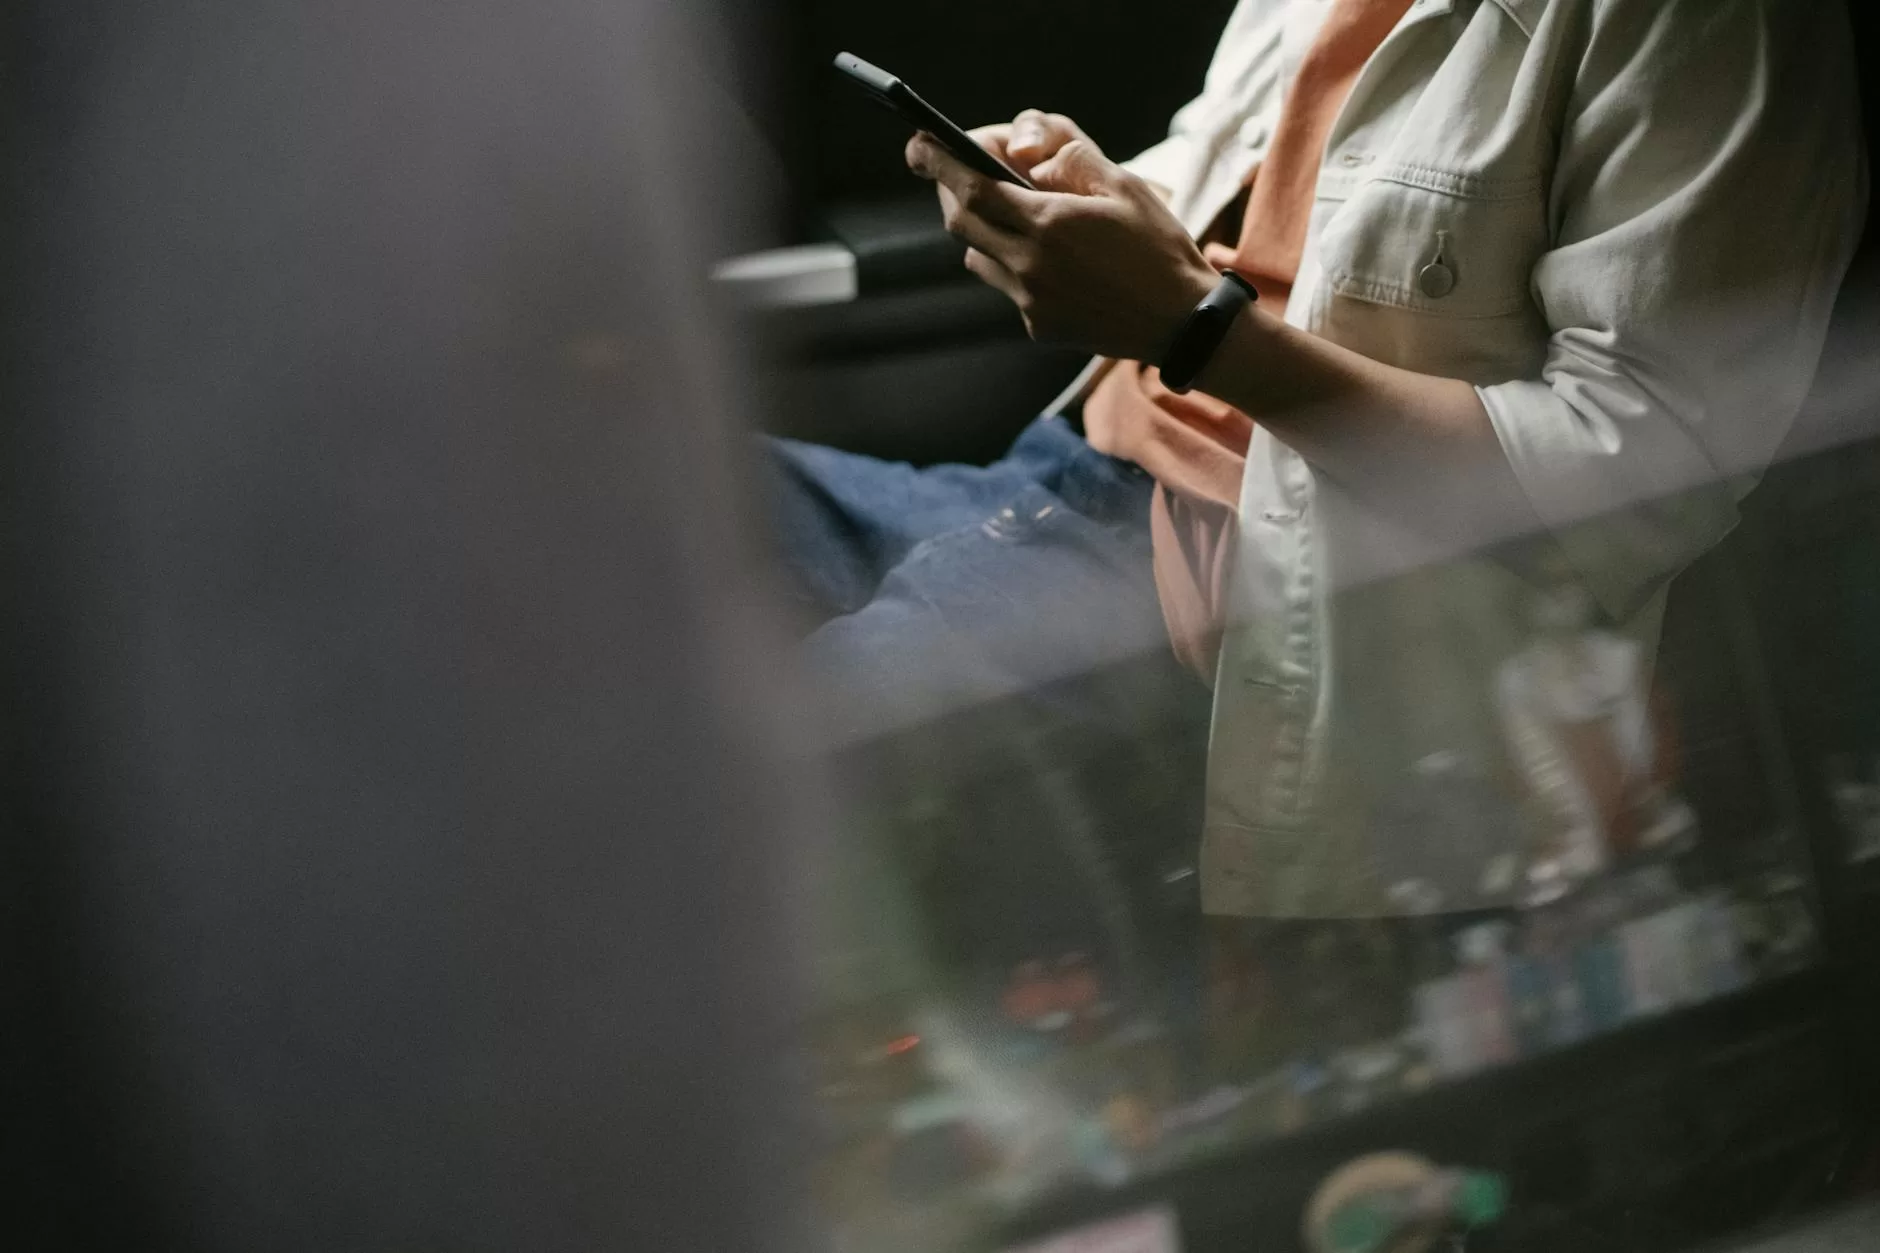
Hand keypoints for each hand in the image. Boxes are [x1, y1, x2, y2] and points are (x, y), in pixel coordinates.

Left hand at [906, 114, 1215, 362]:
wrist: (1181, 323)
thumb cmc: (1159, 249)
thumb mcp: (1124, 187)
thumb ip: (1072, 161)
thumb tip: (1026, 154)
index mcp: (1049, 225)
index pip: (972, 187)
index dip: (938, 163)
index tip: (918, 145)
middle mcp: (1030, 266)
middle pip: (961, 222)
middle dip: (951, 192)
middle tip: (954, 173)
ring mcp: (1030, 301)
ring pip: (978, 256)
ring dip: (982, 230)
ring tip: (1012, 215)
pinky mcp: (1038, 327)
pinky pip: (1007, 288)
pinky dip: (1013, 265)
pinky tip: (1050, 261)